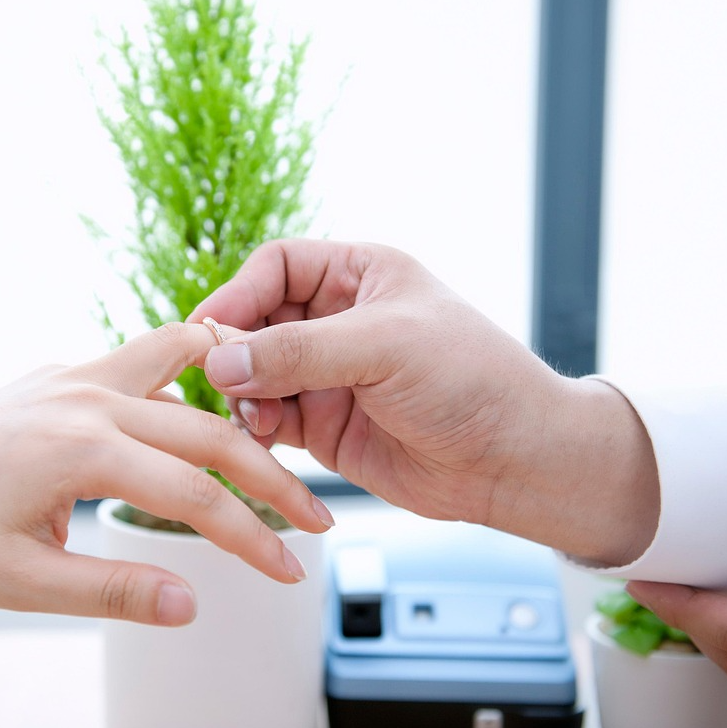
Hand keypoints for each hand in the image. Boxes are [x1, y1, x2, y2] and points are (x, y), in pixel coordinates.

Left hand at [0, 322, 331, 624]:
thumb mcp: (22, 582)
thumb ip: (112, 591)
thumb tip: (191, 605)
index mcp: (80, 450)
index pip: (196, 497)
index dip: (251, 540)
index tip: (287, 574)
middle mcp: (88, 398)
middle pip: (210, 433)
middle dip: (272, 481)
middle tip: (317, 521)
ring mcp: (78, 374)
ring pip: (188, 371)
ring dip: (236, 411)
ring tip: (282, 442)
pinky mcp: (69, 369)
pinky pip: (147, 360)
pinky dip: (189, 382)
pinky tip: (204, 417)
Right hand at [189, 239, 658, 563]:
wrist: (514, 461)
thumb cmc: (471, 380)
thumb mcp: (385, 346)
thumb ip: (299, 351)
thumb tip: (220, 360)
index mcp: (360, 275)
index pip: (278, 266)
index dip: (240, 293)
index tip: (211, 328)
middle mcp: (338, 321)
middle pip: (257, 320)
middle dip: (234, 347)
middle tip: (220, 377)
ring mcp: (329, 376)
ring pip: (255, 373)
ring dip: (242, 392)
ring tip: (251, 414)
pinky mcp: (324, 426)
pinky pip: (269, 419)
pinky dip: (254, 427)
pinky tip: (259, 437)